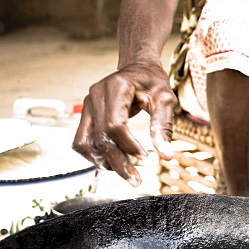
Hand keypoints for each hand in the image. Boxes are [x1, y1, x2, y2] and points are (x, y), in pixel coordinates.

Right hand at [72, 62, 176, 185]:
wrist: (137, 69)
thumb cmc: (152, 82)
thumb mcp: (165, 99)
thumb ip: (164, 126)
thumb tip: (166, 156)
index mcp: (116, 87)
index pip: (114, 125)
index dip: (128, 146)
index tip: (145, 159)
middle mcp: (96, 95)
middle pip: (100, 138)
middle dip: (118, 162)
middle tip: (135, 180)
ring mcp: (88, 105)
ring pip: (86, 143)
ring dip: (104, 162)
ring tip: (125, 172)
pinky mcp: (86, 114)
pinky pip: (81, 141)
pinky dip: (94, 156)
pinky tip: (112, 162)